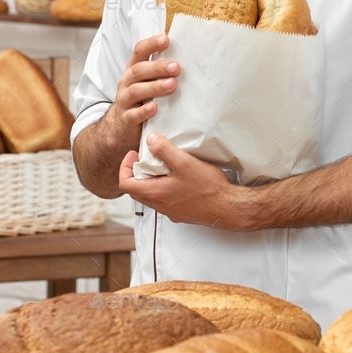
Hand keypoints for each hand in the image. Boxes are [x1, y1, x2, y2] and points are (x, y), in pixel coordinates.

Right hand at [107, 34, 180, 150]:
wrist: (119, 127)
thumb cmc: (140, 99)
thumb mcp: (147, 82)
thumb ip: (160, 71)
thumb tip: (190, 57)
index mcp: (134, 69)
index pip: (139, 51)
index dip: (151, 44)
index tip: (166, 39)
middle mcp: (127, 82)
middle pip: (139, 70)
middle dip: (158, 67)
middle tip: (176, 67)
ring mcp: (125, 100)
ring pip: (136, 91)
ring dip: (154, 87)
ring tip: (171, 85)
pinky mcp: (126, 119)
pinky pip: (133, 114)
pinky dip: (143, 111)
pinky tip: (154, 108)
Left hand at [118, 132, 247, 228]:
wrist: (227, 208)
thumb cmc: (207, 188)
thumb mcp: (184, 162)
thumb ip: (164, 150)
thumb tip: (151, 140)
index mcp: (154, 193)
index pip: (125, 183)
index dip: (125, 167)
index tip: (134, 155)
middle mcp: (159, 205)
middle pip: (137, 190)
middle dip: (138, 172)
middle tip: (147, 158)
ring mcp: (170, 211)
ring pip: (151, 195)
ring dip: (152, 180)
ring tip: (164, 165)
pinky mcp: (182, 212)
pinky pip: (165, 199)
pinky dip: (165, 187)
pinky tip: (179, 178)